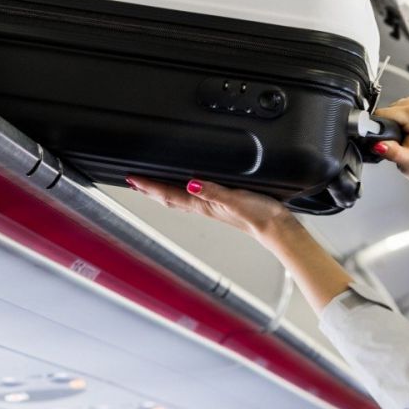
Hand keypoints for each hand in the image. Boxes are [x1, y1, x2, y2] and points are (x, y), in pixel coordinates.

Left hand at [124, 176, 300, 245]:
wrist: (276, 229)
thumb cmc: (260, 215)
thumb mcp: (236, 199)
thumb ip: (213, 192)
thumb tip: (190, 184)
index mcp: (203, 205)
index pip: (169, 194)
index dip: (149, 186)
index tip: (133, 179)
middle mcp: (203, 207)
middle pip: (168, 198)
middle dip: (149, 190)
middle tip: (132, 182)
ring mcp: (210, 208)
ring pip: (178, 198)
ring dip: (161, 192)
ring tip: (149, 187)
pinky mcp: (220, 206)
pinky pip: (192, 198)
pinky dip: (179, 192)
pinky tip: (184, 189)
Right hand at [372, 96, 408, 189]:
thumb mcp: (408, 161)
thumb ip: (392, 152)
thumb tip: (378, 144)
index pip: (383, 114)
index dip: (379, 129)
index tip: (385, 141)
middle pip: (384, 112)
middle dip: (384, 129)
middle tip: (396, 143)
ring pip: (386, 112)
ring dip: (387, 127)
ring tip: (400, 140)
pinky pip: (391, 112)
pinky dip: (391, 124)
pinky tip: (400, 134)